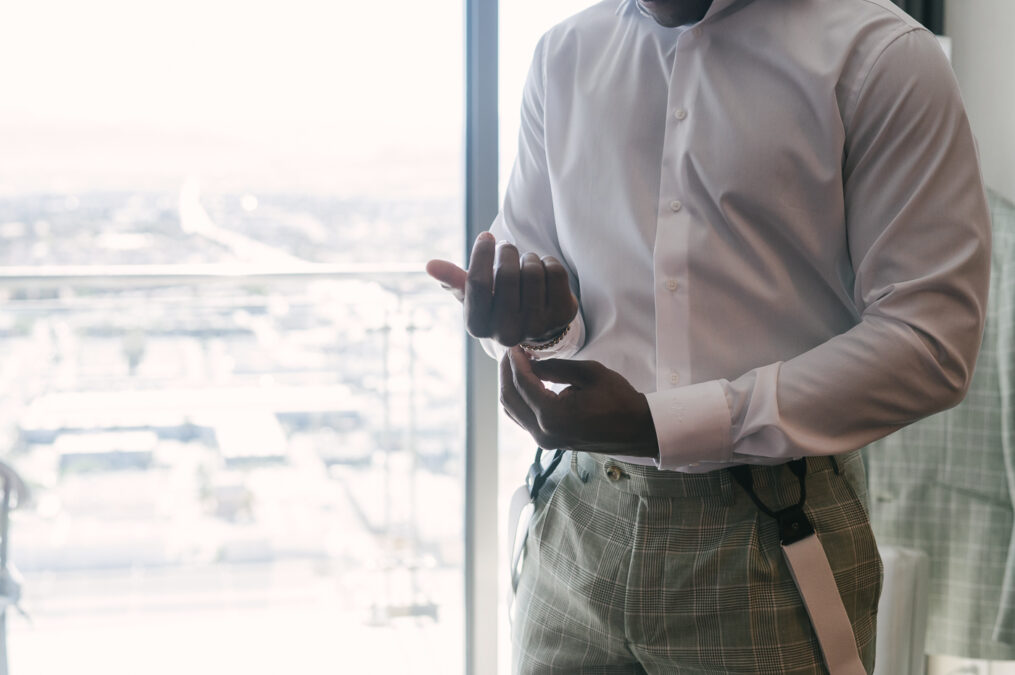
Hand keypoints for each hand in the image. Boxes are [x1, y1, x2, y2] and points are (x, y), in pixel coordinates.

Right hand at [426, 232, 577, 346]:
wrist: (535, 323)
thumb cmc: (498, 302)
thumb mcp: (473, 294)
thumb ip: (453, 279)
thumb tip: (430, 265)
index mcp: (477, 327)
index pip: (477, 284)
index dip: (482, 254)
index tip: (486, 236)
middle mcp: (507, 333)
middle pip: (507, 275)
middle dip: (507, 252)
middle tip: (507, 248)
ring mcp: (537, 327)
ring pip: (532, 271)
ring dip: (528, 258)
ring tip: (525, 262)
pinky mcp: (562, 315)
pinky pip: (555, 272)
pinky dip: (547, 262)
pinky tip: (542, 271)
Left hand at [500, 347, 658, 457]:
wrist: (636, 429)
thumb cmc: (619, 400)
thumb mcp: (589, 373)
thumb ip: (555, 366)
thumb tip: (529, 361)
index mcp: (553, 416)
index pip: (522, 383)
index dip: (515, 360)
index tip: (515, 344)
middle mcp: (543, 432)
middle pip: (509, 398)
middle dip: (506, 371)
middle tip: (511, 351)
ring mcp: (544, 440)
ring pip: (512, 409)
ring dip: (510, 385)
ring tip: (516, 363)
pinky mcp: (547, 441)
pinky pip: (522, 417)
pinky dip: (519, 398)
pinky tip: (526, 381)